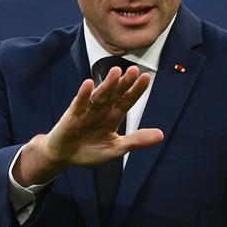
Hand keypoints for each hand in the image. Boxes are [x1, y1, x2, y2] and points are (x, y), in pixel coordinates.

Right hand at [14, 65, 163, 185]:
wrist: (64, 157)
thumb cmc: (90, 151)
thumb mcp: (116, 148)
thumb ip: (137, 140)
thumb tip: (161, 135)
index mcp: (114, 116)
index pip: (127, 100)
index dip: (136, 90)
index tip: (146, 77)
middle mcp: (102, 109)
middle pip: (115, 94)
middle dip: (124, 83)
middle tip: (134, 70)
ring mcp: (87, 110)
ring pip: (99, 95)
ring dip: (107, 84)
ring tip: (116, 71)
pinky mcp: (72, 114)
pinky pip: (79, 102)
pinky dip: (83, 94)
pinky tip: (88, 84)